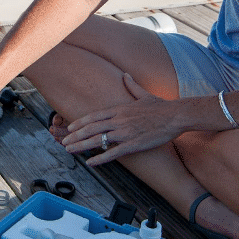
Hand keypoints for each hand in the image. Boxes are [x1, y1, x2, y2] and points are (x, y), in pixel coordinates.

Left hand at [61, 73, 180, 166]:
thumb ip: (131, 85)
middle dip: (75, 136)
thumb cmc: (161, 106)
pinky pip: (112, 152)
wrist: (175, 116)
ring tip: (69, 150)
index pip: (94, 116)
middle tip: (63, 142)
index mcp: (119, 109)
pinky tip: (90, 162)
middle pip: (91, 128)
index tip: (70, 127)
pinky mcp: (132, 144)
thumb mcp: (143, 94)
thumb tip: (126, 75)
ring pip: (97, 140)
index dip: (80, 122)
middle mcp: (118, 120)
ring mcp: (124, 132)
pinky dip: (100, 158)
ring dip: (81, 146)